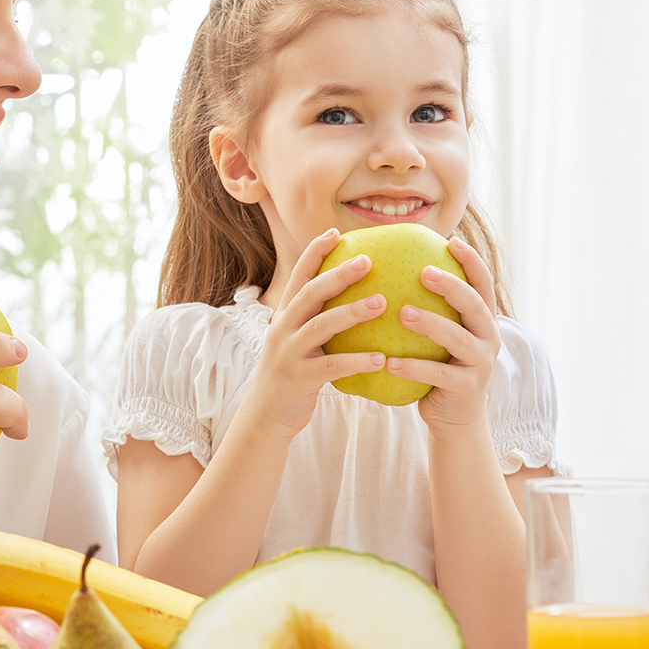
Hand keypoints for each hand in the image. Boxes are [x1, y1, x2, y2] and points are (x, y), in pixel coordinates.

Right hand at [248, 228, 387, 439]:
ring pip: (321, 325)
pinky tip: (382, 358)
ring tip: (381, 302)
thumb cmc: (292, 376)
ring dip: (352, 311)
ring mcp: (289, 353)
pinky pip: (332, 367)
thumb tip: (355, 300)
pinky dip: (357, 361)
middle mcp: (283, 329)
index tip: (336, 232)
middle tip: (368, 260)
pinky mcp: (300, 379)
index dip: (315, 253)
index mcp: (285, 317)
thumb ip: (318, 321)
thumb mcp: (299, 342)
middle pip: (310, 294)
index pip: (299, 277)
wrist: (265, 416)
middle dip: (338, 274)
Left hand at [386, 236, 500, 429]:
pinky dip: (414, 367)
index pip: (483, 284)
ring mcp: (480, 363)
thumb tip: (397, 270)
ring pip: (458, 338)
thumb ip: (431, 309)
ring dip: (430, 324)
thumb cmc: (439, 367)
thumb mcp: (440, 337)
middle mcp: (488, 338)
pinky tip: (390, 362)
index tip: (452, 241)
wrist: (454, 417)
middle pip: (475, 305)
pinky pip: (437, 375)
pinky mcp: (465, 388)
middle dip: (451, 286)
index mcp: (483, 321)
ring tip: (402, 313)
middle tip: (423, 272)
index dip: (472, 261)